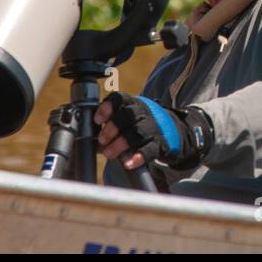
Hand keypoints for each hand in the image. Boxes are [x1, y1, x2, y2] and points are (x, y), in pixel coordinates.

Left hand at [95, 92, 210, 170]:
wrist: (173, 132)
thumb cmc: (141, 126)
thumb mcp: (128, 119)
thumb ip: (108, 125)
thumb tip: (88, 138)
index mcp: (133, 104)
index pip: (120, 98)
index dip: (108, 107)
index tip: (98, 119)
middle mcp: (145, 113)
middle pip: (129, 114)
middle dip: (112, 127)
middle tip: (102, 139)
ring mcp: (154, 127)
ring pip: (138, 132)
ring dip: (121, 143)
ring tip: (109, 154)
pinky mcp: (162, 143)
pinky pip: (150, 149)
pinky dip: (138, 156)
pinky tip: (128, 163)